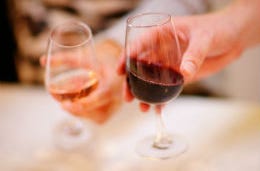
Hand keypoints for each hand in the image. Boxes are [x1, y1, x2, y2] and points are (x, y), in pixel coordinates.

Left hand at [42, 39, 122, 123]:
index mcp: (114, 83)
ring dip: (78, 108)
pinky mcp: (110, 114)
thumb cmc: (104, 61)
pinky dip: (84, 111)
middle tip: (61, 101)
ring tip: (72, 98)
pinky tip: (81, 101)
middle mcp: (116, 98)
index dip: (82, 104)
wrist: (121, 70)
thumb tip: (42, 61)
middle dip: (74, 107)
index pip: (99, 98)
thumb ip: (66, 59)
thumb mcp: (87, 58)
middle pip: (92, 110)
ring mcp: (114, 108)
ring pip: (91, 116)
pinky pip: (94, 118)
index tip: (64, 105)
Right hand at [117, 11, 243, 111]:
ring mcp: (169, 63)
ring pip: (150, 80)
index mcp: (162, 34)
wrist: (233, 39)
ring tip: (142, 107)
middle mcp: (162, 49)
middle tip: (128, 97)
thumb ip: (194, 55)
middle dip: (131, 82)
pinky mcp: (179, 75)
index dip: (126, 57)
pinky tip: (157, 110)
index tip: (120, 71)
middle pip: (140, 66)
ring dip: (144, 94)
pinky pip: (166, 88)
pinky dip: (161, 99)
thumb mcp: (204, 38)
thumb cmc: (218, 29)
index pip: (138, 44)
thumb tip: (184, 73)